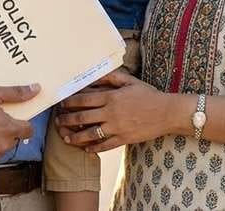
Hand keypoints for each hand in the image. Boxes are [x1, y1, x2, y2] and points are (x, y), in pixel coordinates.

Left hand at [54, 69, 171, 152]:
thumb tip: (96, 75)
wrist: (166, 112)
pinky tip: (85, 149)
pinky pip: (105, 145)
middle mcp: (111, 113)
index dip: (71, 102)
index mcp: (111, 97)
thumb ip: (112, 77)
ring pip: (90, 134)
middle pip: (83, 117)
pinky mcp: (123, 139)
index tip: (62, 104)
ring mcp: (117, 127)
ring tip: (66, 138)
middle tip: (57, 122)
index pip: (85, 99)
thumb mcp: (130, 81)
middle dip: (67, 120)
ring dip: (76, 137)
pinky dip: (93, 148)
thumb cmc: (148, 94)